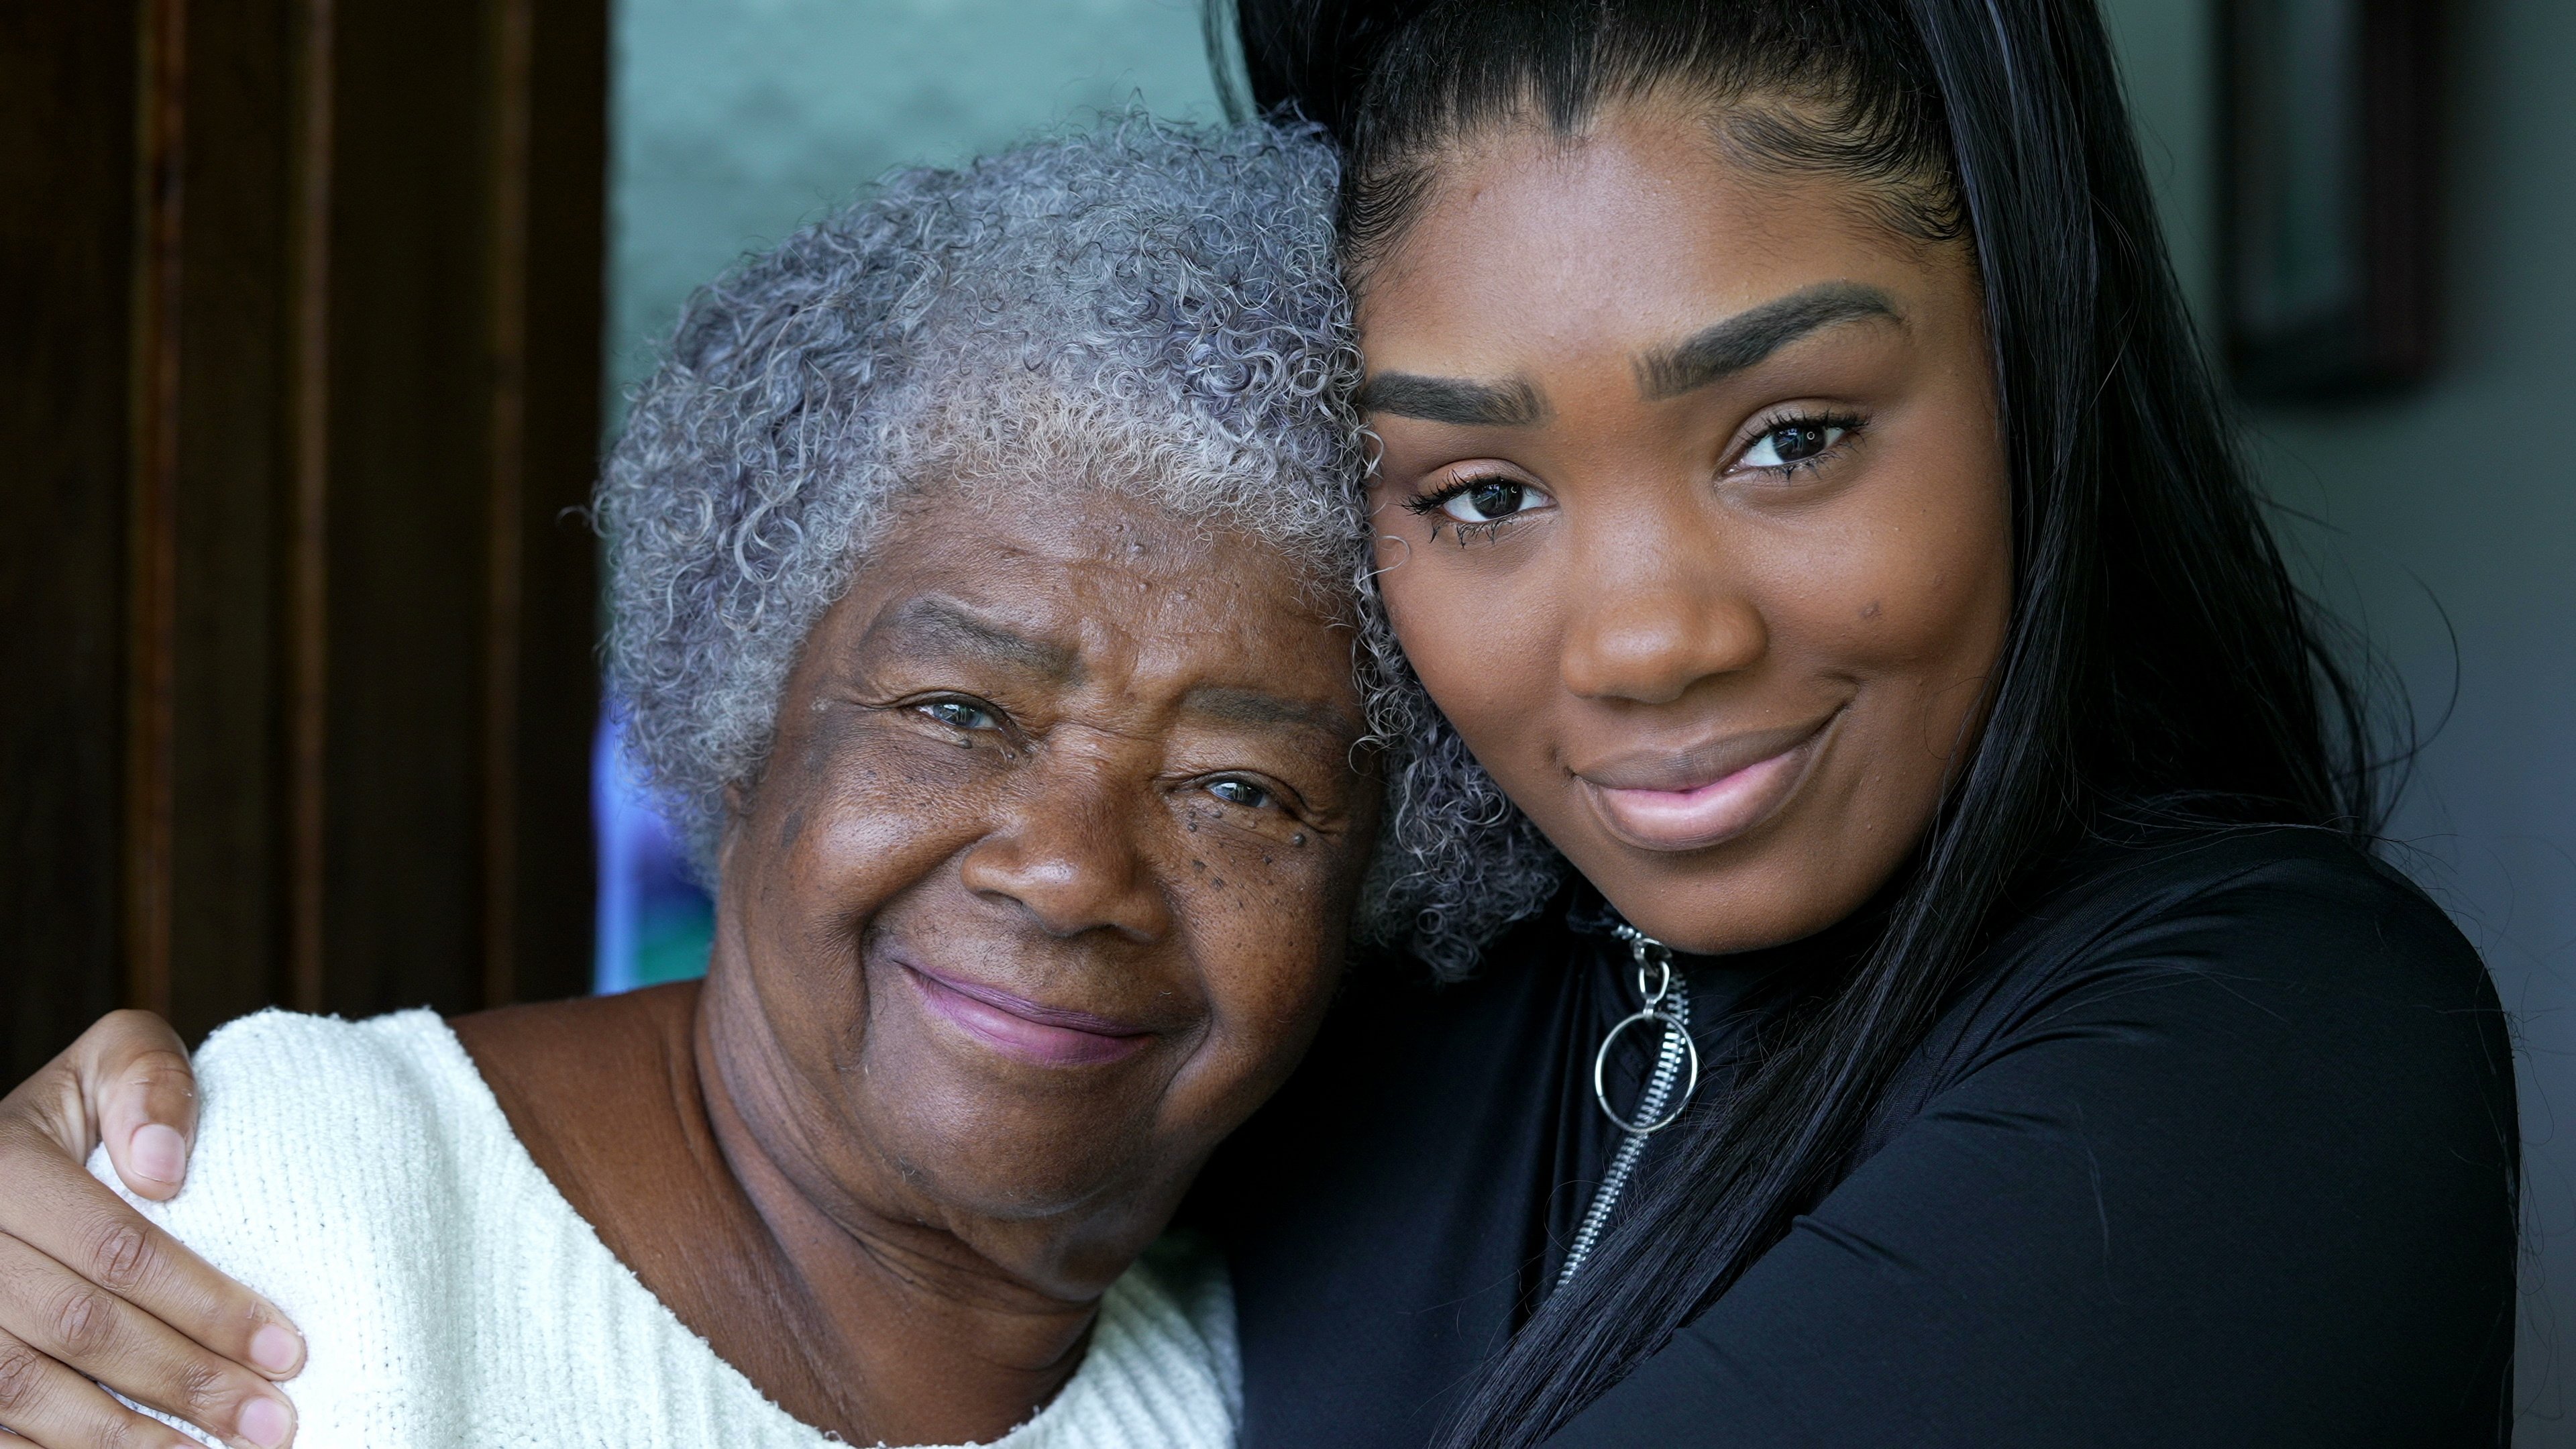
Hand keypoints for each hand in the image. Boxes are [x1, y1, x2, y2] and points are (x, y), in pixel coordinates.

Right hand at [0, 1013, 301, 1448]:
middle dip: (185, 1383)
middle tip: (272, 1423)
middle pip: (78, 1329)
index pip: (116, 1250)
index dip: (205, 1305)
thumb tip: (164, 1167)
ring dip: (125, 1442)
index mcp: (3, 1166)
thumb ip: (149, 1082)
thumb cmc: (89, 1111)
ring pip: (24, 1394)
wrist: (12, 1153)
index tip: (287, 1348)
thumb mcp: (115, 1059)